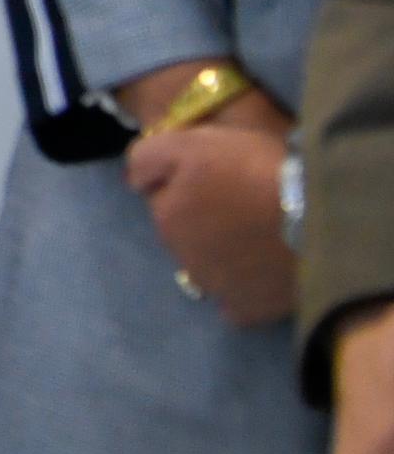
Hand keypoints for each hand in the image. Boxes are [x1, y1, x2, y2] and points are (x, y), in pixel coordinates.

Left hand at [124, 125, 297, 324]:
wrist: (319, 218)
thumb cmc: (256, 172)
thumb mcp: (194, 143)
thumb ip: (149, 158)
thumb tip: (134, 183)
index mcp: (167, 216)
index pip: (165, 198)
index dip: (189, 184)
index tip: (220, 177)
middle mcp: (182, 257)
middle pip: (186, 234)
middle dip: (204, 220)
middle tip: (244, 203)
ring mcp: (214, 288)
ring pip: (208, 267)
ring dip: (224, 254)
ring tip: (260, 235)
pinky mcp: (248, 309)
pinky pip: (236, 302)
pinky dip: (244, 290)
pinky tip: (263, 272)